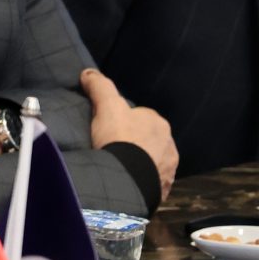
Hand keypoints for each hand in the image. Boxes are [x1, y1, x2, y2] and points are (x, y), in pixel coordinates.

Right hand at [81, 68, 178, 201]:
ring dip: (140, 163)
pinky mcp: (164, 187)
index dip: (123, 121)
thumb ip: (100, 87)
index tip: (108, 129)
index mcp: (158, 122)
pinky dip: (143, 180)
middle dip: (135, 143)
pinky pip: (152, 181)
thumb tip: (88, 72)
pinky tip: (128, 182)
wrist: (126, 176)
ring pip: (152, 161)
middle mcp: (169, 143)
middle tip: (111, 149)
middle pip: (148, 140)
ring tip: (118, 168)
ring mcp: (168, 167)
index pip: (140, 117)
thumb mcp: (106, 107)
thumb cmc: (118, 137)